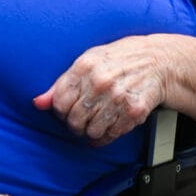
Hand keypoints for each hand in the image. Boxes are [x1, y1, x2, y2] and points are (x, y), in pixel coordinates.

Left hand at [33, 36, 167, 145]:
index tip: (65, 110)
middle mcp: (100, 82)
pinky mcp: (134, 112)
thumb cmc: (119, 59)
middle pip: (73, 120)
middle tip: (81, 117)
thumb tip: (38, 103)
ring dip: (90, 131)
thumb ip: (61, 83)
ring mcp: (118, 98)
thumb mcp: (87, 61)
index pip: (59, 103)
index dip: (60, 111)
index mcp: (85, 66)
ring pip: (90, 131)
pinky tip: (106, 127)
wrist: (157, 61)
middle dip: (74, 123)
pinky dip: (105, 137)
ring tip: (95, 120)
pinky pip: (110, 135)